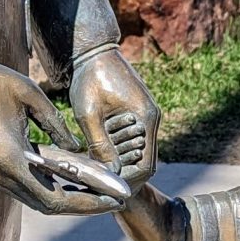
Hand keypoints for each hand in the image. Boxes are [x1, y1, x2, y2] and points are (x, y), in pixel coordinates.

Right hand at [0, 55, 124, 215]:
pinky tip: (60, 179)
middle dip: (79, 206)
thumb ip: (56, 124)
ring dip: (60, 198)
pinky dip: (40, 187)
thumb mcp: (29, 95)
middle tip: (108, 200)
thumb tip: (77, 149)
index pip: (54, 199)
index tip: (111, 200)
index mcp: (11, 158)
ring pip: (28, 198)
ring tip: (91, 191)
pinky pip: (14, 186)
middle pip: (43, 206)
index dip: (86, 204)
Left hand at [69, 46, 159, 189]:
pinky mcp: (138, 112)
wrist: (93, 51)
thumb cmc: (89, 78)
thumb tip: (109, 172)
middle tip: (101, 185)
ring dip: (122, 162)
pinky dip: (119, 149)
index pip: (146, 164)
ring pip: (140, 151)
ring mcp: (146, 115)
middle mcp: (151, 117)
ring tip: (98, 171)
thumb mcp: (88, 113)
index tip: (107, 189)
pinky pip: (133, 139)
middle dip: (125, 175)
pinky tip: (101, 154)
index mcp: (145, 117)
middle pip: (146, 161)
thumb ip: (100, 144)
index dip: (128, 180)